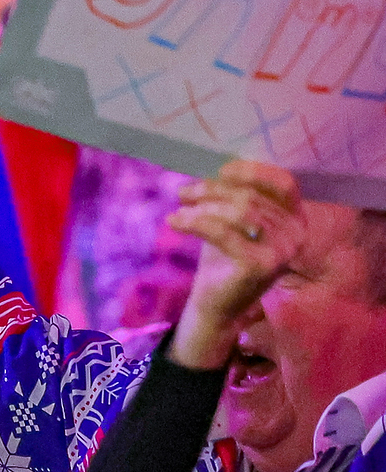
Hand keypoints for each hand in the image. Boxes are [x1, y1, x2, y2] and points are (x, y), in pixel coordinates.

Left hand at [166, 161, 305, 369]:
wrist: (215, 305)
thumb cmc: (224, 260)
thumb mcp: (232, 222)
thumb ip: (234, 197)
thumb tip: (216, 166)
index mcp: (296, 219)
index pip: (284, 183)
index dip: (253, 171)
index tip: (220, 170)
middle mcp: (297, 234)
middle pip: (252, 196)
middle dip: (213, 190)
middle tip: (184, 192)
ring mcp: (282, 251)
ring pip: (238, 211)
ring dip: (202, 206)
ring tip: (179, 210)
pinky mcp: (259, 265)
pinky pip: (222, 231)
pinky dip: (194, 222)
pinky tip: (174, 221)